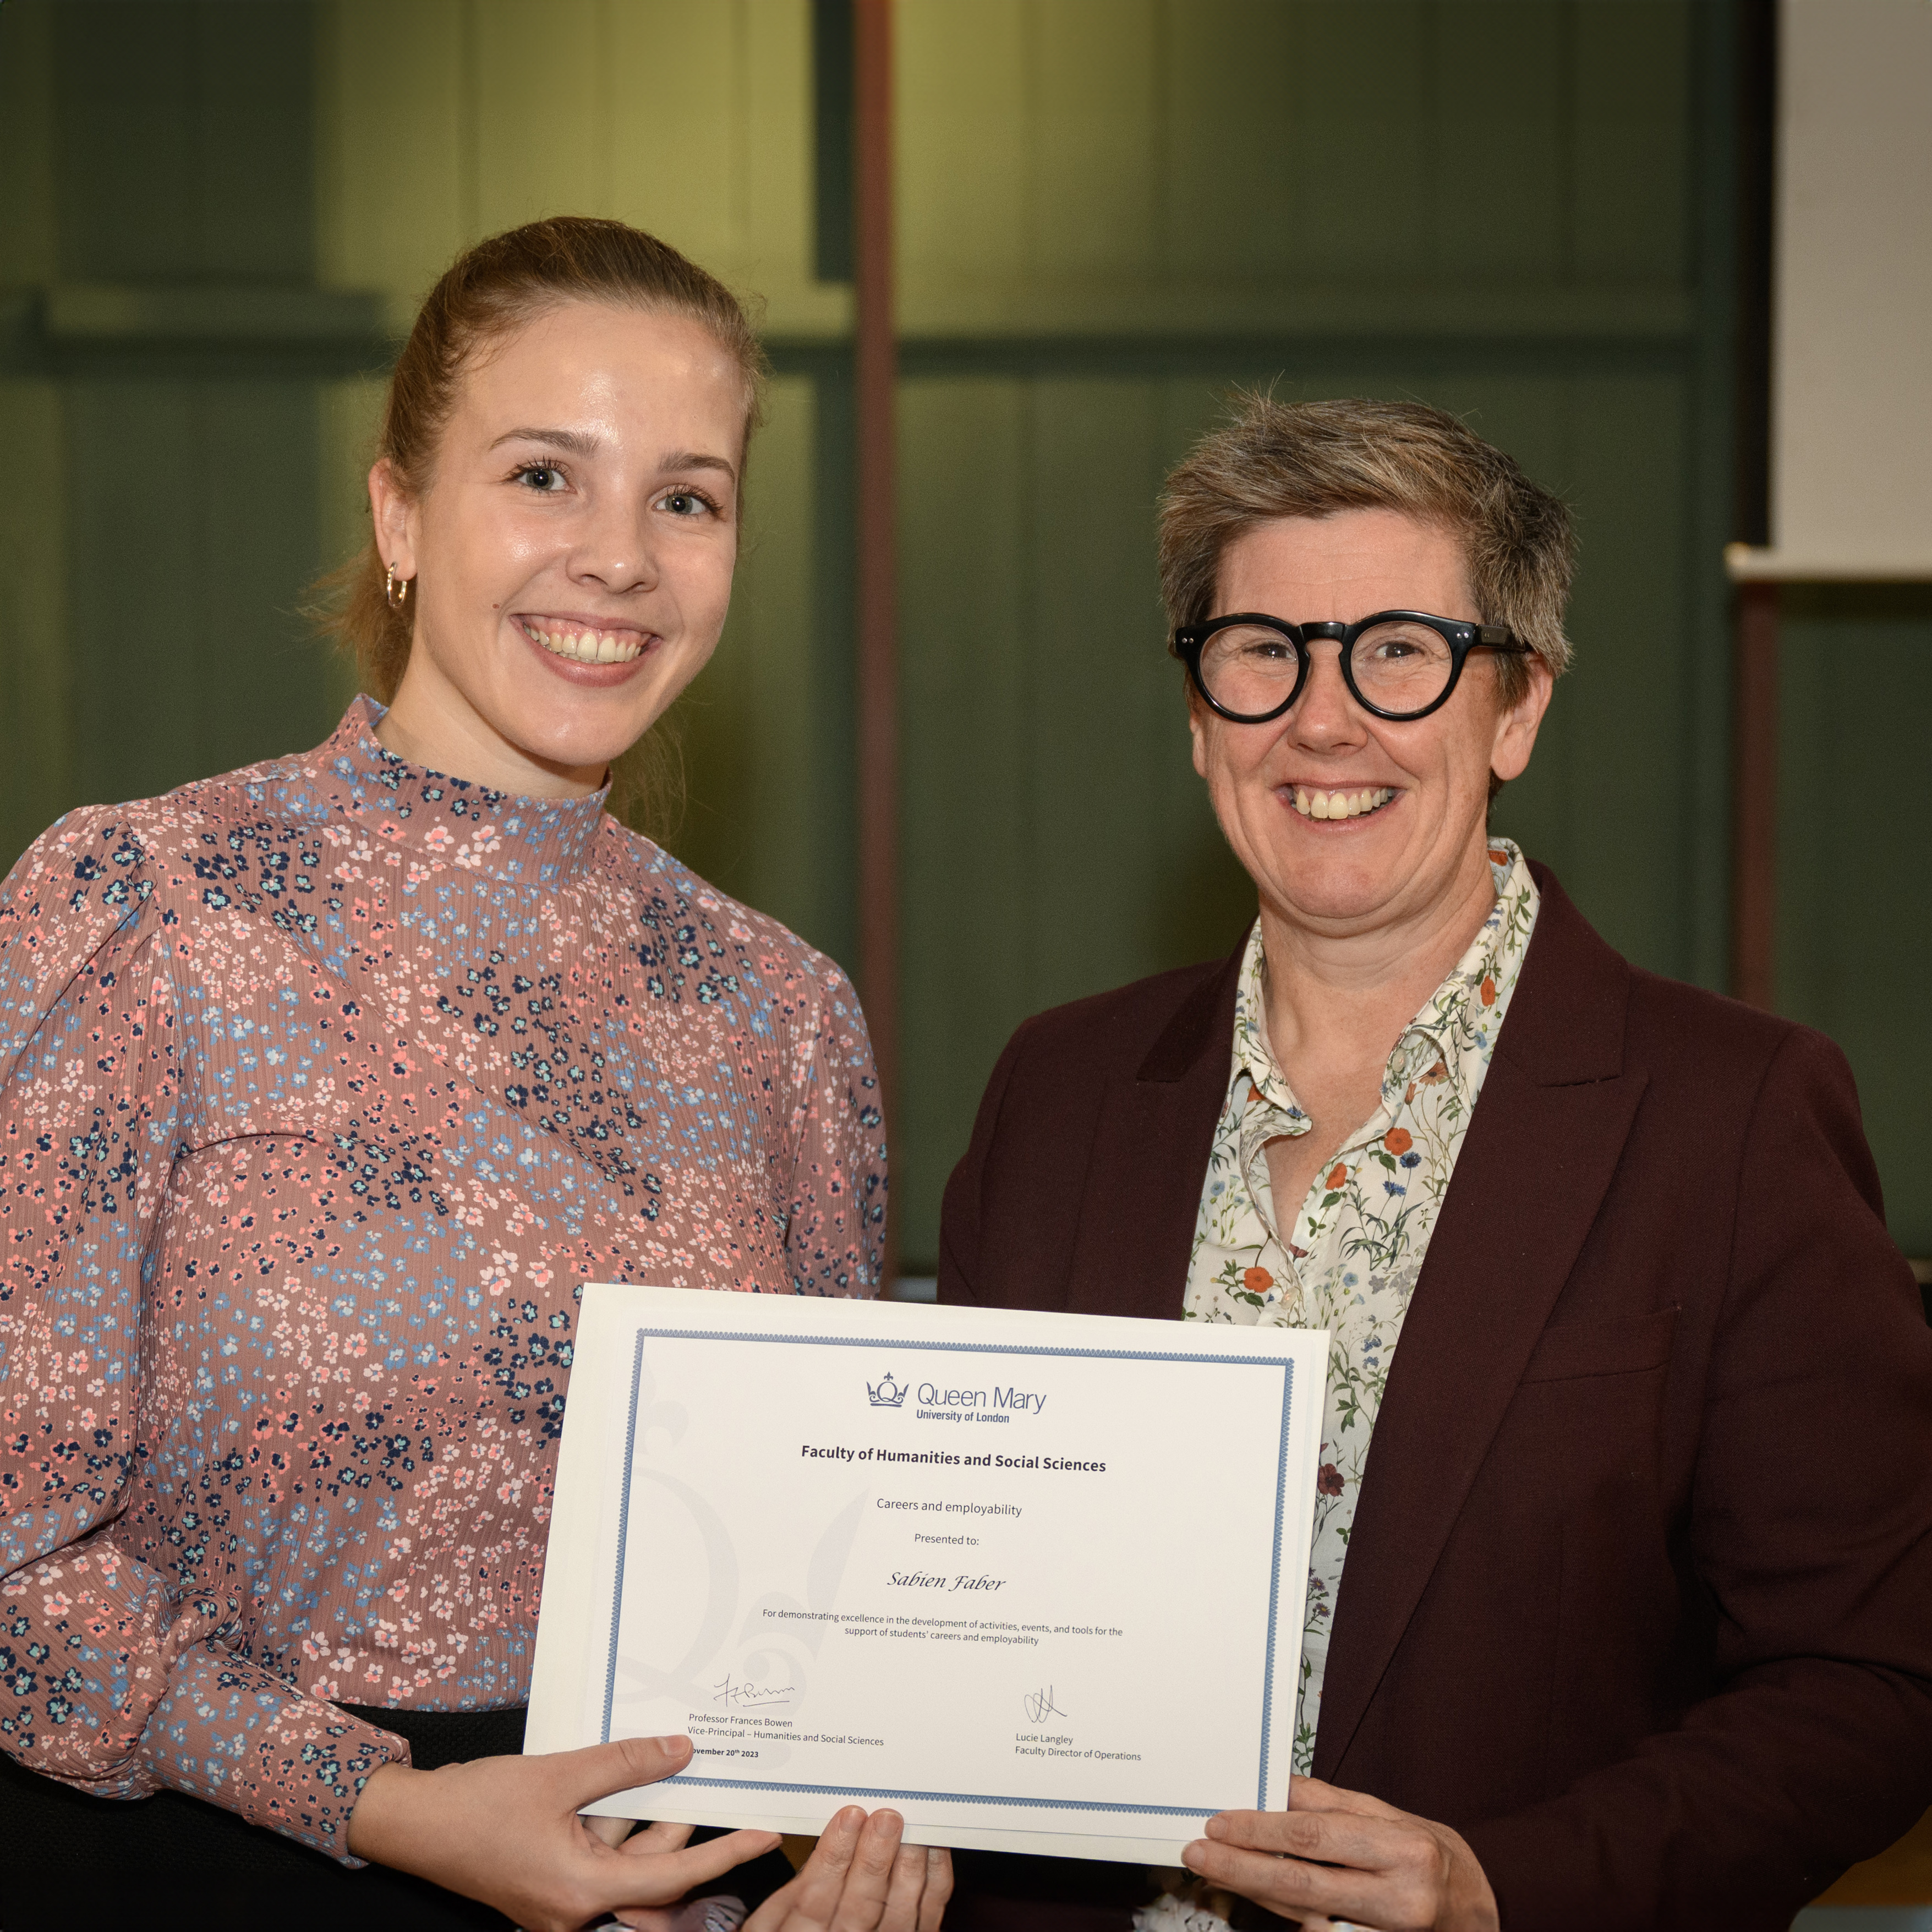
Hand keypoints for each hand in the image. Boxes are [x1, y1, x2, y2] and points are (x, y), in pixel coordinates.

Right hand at [346, 1732, 780, 1931]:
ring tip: (666, 1764)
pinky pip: (601, 1854)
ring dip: (643, 1815)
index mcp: (582, 1893)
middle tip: (711, 1775)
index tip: (764, 1834)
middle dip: (676, 1821)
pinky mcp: (550, 1884)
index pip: (672, 1877)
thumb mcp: (559, 1775)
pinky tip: (627, 1779)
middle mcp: (575, 1908)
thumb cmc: (476, 1806)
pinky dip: (616, 1820)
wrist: (414, 1823)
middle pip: (650, 1867)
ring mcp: (562, 1899)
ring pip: (626, 1857)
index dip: (723, 1854)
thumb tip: (682, 1751)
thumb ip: (625, 1764)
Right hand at [650, 1805, 948, 1931]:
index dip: (833, 1857)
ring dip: (908, 1870)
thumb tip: (831, 1835)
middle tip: (886, 1818)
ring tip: (913, 1831)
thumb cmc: (798, 1930)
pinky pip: (925, 1920)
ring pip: (897, 1918)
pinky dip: (932, 1884)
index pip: (813, 1901)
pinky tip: (932, 1852)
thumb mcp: (774, 1917)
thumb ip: (796, 1885)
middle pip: (859, 1909)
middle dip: (874, 1860)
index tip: (849, 1816)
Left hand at [1180, 1775, 1496, 1931]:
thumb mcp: (1389, 1816)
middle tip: (1199, 1853)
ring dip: (1255, 1892)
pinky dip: (1285, 1914)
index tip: (1220, 1823)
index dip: (1261, 1830)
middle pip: (1302, 1883)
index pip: (1316, 1837)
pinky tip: (1258, 1895)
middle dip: (1242, 1867)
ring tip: (1218, 1870)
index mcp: (1404, 1850)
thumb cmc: (1432, 1856)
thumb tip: (1275, 1786)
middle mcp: (1399, 1900)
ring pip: (1304, 1915)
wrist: (1481, 1910)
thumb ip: (1330, 1803)